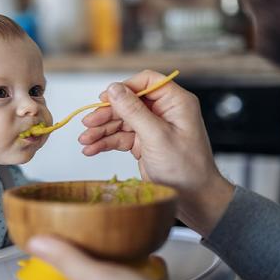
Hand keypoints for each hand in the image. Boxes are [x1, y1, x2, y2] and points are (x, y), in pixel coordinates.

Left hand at [27, 236, 188, 279]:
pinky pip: (130, 278)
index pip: (42, 277)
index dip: (39, 255)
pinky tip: (145, 256)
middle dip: (73, 249)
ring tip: (111, 235)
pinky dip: (137, 265)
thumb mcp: (92, 276)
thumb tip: (33, 241)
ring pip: (100, 275)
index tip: (42, 230)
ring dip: (105, 255)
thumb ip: (64, 258)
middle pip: (70, 273)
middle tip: (77, 226)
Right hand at [79, 70, 234, 235]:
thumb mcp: (157, 136)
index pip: (147, 81)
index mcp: (175, 102)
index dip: (125, 87)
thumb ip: (134, 111)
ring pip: (121, 120)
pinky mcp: (143, 142)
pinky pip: (120, 137)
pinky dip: (106, 142)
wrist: (193, 197)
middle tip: (88, 123)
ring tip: (85, 141)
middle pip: (128, 102)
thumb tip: (114, 88)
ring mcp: (152, 127)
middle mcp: (164, 111)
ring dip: (102, 130)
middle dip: (107, 113)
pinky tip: (92, 149)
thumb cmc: (186, 168)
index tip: (105, 98)